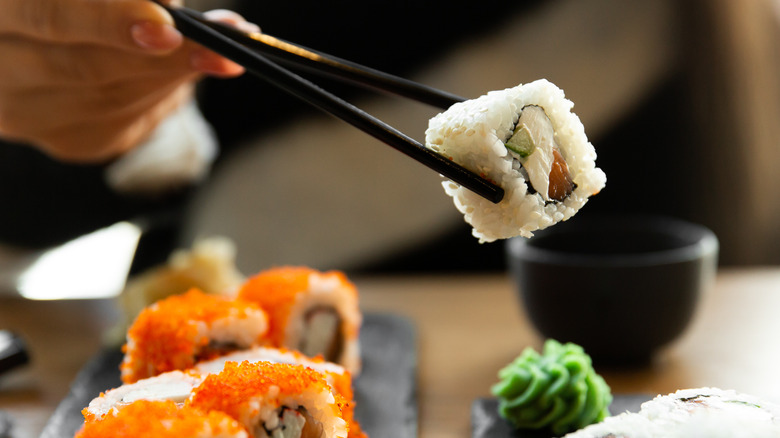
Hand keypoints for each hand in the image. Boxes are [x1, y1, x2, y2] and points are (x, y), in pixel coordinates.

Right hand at [0, 0, 250, 161]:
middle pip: (88, 67)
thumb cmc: (75, 8)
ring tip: (223, 54)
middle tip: (222, 47)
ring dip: (177, 75)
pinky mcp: (68, 140)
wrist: (41, 44)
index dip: (109, 20)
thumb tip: (199, 16)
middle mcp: (1, 69)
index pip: (48, 15)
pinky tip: (188, 73)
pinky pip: (128, 120)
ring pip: (113, 100)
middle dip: (165, 57)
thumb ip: (141, 0)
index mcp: (2, 13)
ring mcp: (28, 114)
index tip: (168, 26)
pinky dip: (166, 94)